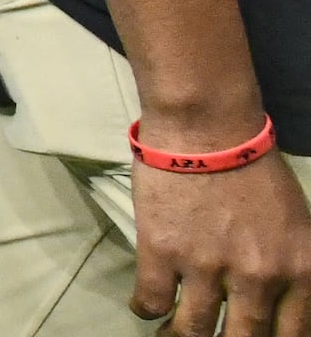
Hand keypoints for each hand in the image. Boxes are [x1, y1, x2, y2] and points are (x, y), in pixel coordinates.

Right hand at [131, 148, 310, 334]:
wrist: (207, 127)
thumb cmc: (255, 170)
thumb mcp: (298, 226)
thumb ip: (292, 271)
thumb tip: (277, 306)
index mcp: (300, 271)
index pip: (292, 336)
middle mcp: (258, 277)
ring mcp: (208, 267)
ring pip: (194, 331)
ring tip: (171, 334)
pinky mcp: (163, 252)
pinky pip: (152, 302)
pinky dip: (147, 309)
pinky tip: (147, 305)